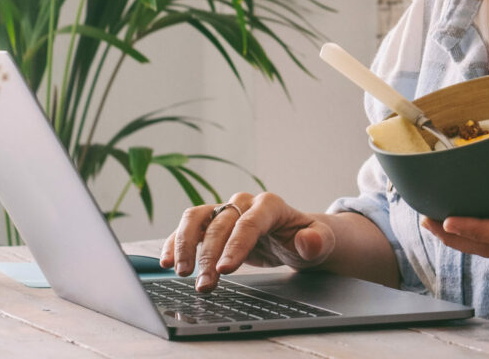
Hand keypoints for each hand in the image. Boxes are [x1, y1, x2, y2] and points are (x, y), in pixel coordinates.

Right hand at [160, 191, 335, 291]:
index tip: (225, 269)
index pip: (249, 223)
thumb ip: (317, 241)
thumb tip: (306, 239)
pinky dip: (174, 242)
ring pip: (196, 219)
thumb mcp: (322, 242)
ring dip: (184, 245)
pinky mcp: (211, 222)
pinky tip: (166, 261)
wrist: (295, 237)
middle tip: (204, 285)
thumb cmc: (307, 238)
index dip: (235, 245)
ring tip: (181, 273)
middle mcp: (244, 203)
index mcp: (270, 205)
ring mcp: (224, 210)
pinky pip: (188, 228)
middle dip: (209, 256)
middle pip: (220, 225)